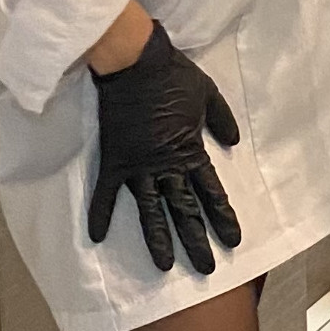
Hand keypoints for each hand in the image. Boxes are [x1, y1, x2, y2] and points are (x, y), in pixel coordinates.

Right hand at [87, 22, 243, 274]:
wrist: (135, 61)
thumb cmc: (174, 75)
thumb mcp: (209, 95)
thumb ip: (220, 120)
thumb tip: (233, 142)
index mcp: (191, 151)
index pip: (212, 193)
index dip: (223, 218)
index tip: (233, 240)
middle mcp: (166, 166)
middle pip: (184, 211)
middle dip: (196, 241)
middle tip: (206, 269)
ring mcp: (138, 166)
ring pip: (150, 211)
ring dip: (158, 240)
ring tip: (165, 266)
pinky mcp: (114, 160)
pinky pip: (105, 193)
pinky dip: (99, 213)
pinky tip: (96, 237)